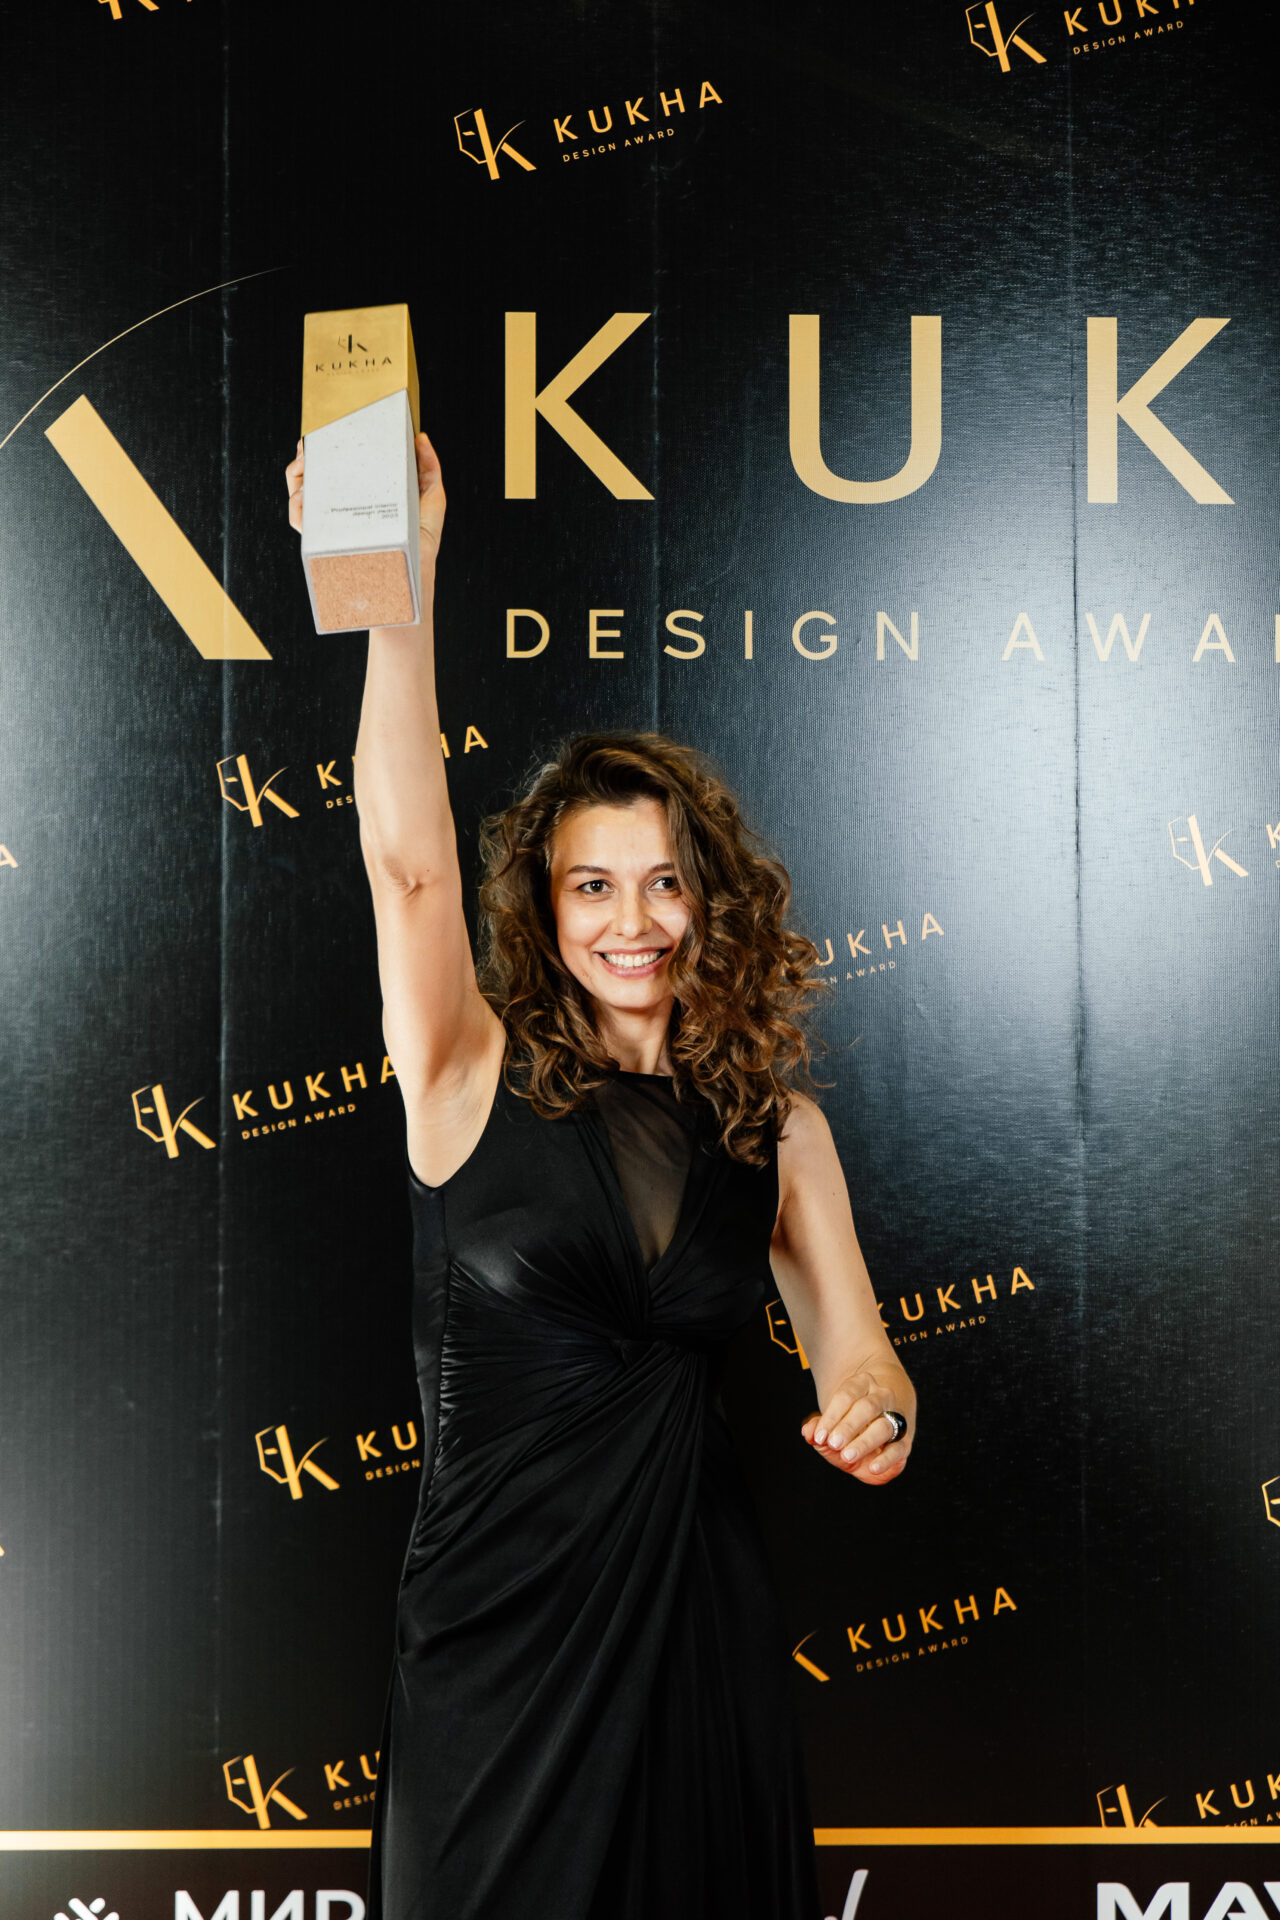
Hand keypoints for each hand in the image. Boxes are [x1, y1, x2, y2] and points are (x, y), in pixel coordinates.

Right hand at [284, 429, 446, 568]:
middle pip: (309, 474)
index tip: (322, 433)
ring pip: (298, 493)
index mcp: (362, 492)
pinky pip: (300, 520)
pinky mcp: (327, 540)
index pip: (334, 464)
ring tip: (306, 465)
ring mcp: (332, 523)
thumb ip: (429, 466)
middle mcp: (343, 507)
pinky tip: (306, 494)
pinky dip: (297, 505)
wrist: (417, 570)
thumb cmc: (423, 539)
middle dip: (304, 455)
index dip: (322, 445)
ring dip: (296, 474)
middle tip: (309, 447)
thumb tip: (421, 436)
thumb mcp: (431, 497)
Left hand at [801, 1373, 914, 1485]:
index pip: (846, 1396)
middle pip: (866, 1408)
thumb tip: (808, 1432)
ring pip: (884, 1427)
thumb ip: (818, 1427)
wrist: (880, 1422)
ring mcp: (896, 1417)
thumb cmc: (850, 1422)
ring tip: (847, 1455)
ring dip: (864, 1442)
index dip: (831, 1416)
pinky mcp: (905, 1440)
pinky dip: (887, 1459)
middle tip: (833, 1443)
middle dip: (848, 1426)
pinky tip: (873, 1467)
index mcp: (862, 1384)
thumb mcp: (832, 1423)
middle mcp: (882, 1397)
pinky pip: (899, 1448)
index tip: (819, 1436)